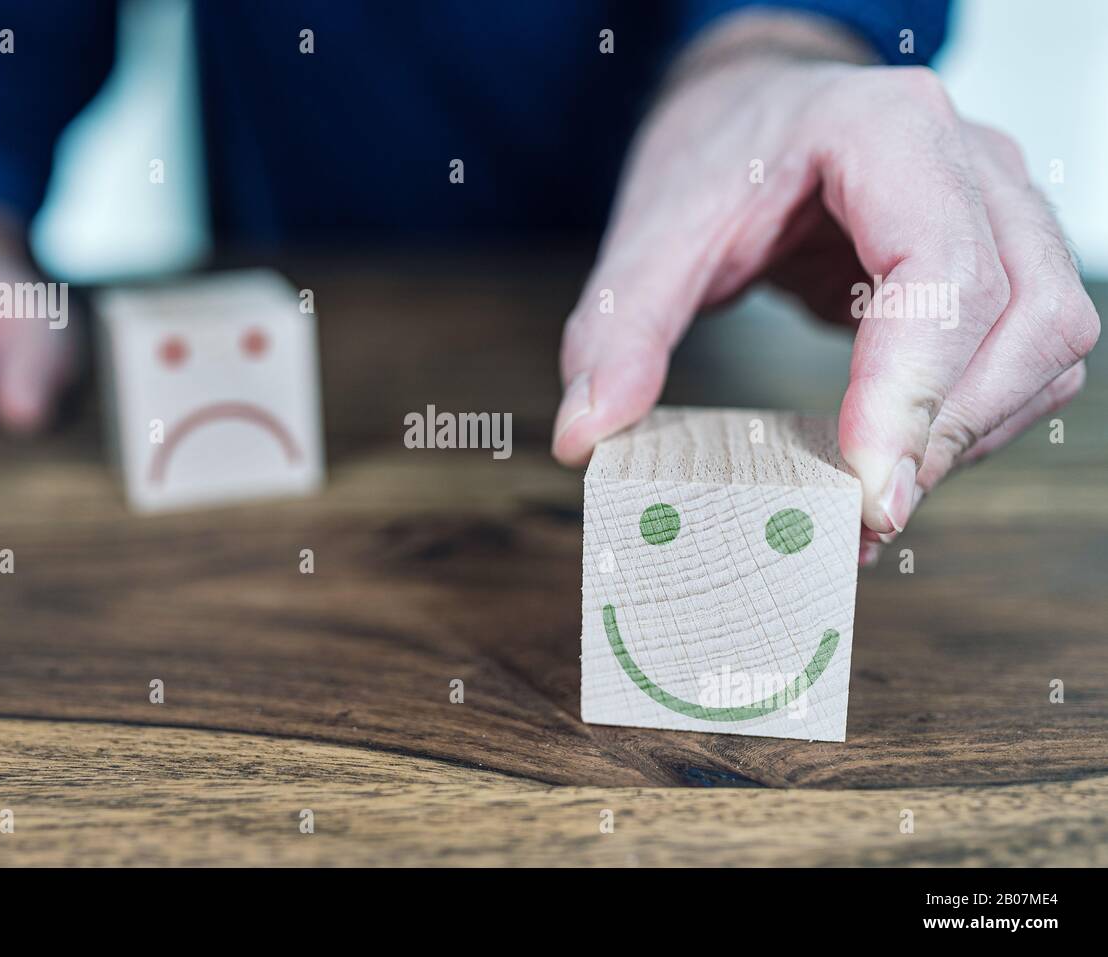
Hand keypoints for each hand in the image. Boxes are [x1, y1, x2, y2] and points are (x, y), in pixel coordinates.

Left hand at [552, 15, 1099, 563]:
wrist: (752, 112)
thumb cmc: (714, 156)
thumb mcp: (652, 233)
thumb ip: (619, 332)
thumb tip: (584, 436)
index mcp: (885, 131)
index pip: (940, 267)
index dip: (912, 388)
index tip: (868, 487)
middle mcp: (970, 160)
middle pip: (1021, 314)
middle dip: (945, 430)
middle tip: (863, 516)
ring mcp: (1001, 207)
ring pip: (1045, 341)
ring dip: (968, 435)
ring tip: (876, 498)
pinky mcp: (1003, 257)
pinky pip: (1029, 354)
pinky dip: (974, 420)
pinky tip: (899, 456)